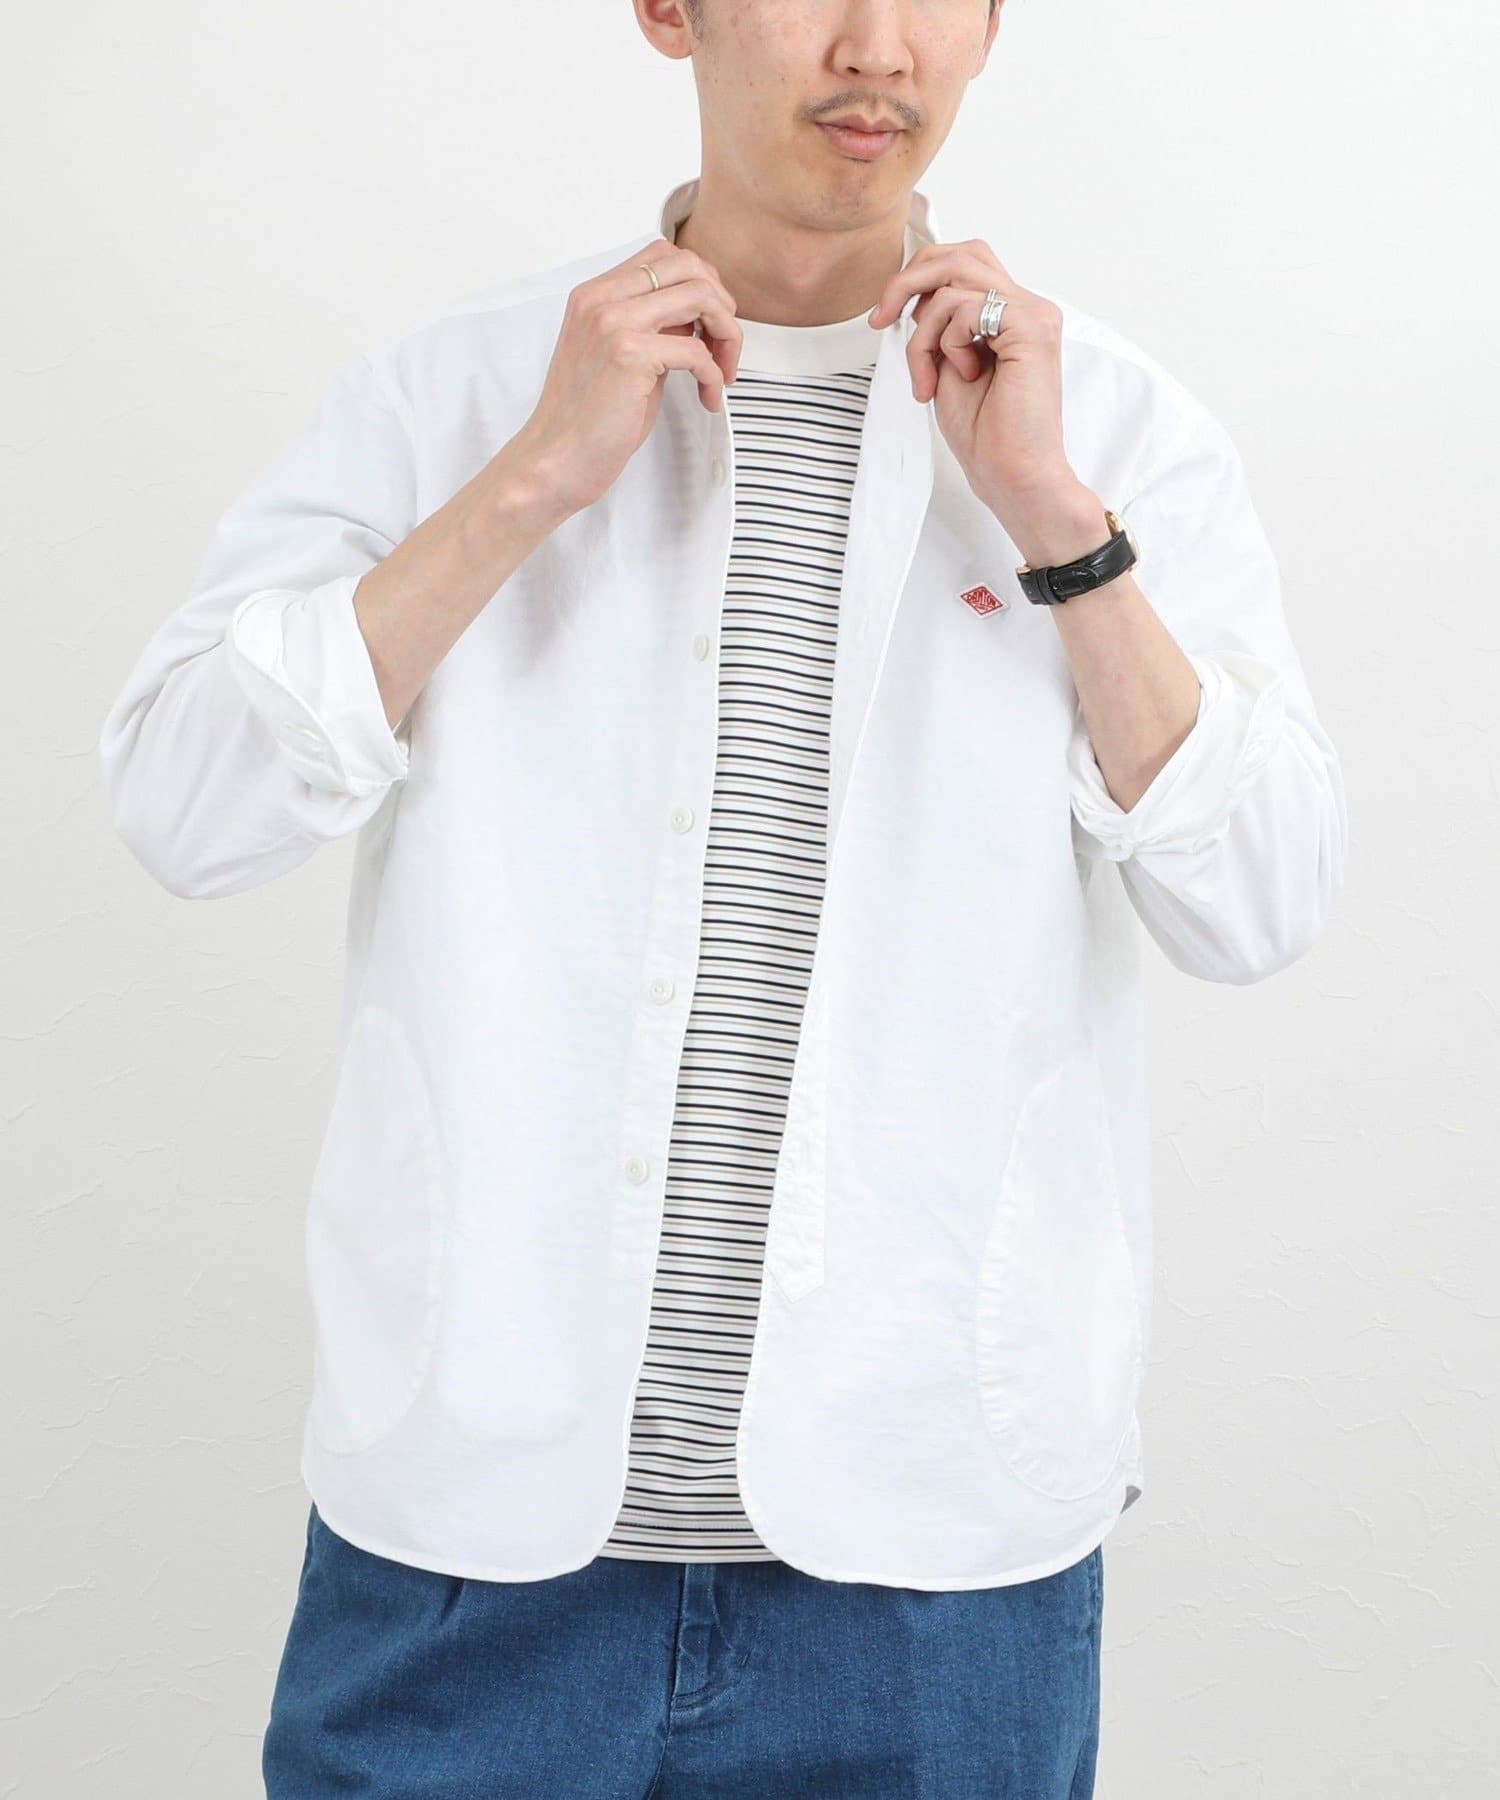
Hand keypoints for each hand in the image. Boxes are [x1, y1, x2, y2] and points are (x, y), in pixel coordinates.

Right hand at [517, 240, 742, 517]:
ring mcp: (614, 323)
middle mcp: (601, 299)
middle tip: (724, 345)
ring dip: (726, 334)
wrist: (555, 460)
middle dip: (721, 303)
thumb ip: (651, 326)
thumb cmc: (587, 419)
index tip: (708, 324)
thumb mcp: (618, 355)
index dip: (700, 283)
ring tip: (723, 372)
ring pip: (700, 297)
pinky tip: (709, 400)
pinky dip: (715, 377)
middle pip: (687, 265)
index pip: (662, 255)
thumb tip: (697, 317)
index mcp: (594, 294)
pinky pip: (698, 352)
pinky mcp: (630, 355)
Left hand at [867, 241, 1101, 556]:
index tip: (883, 318)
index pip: (963, 263)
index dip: (917, 279)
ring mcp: (1033, 313)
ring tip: (927, 378)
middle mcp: (1028, 306)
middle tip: (880, 319)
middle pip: (960, 254)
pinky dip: (946, 343)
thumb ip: (937, 325)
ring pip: (953, 283)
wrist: (1014, 476)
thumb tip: (912, 294)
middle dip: (908, 280)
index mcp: (1011, 314)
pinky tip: (963, 376)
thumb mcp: (945, 366)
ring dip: (922, 333)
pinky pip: (964, 308)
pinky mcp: (1031, 326)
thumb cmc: (985, 436)